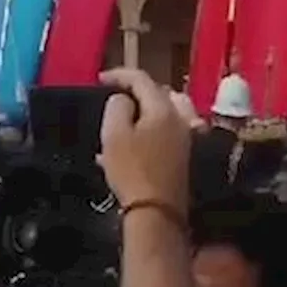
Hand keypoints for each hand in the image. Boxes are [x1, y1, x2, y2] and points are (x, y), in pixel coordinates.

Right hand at [97, 68, 191, 212]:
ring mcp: (186, 139)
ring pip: (166, 114)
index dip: (120, 75)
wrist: (157, 211)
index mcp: (164, 109)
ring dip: (145, 111)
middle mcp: (181, 119)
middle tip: (115, 97)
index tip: (100, 79)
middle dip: (137, 91)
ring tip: (124, 118)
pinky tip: (128, 148)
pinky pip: (166, 134)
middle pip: (160, 94)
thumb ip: (117, 107)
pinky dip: (149, 131)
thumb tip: (124, 100)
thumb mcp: (114, 134)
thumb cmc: (132, 170)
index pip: (142, 79)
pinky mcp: (184, 157)